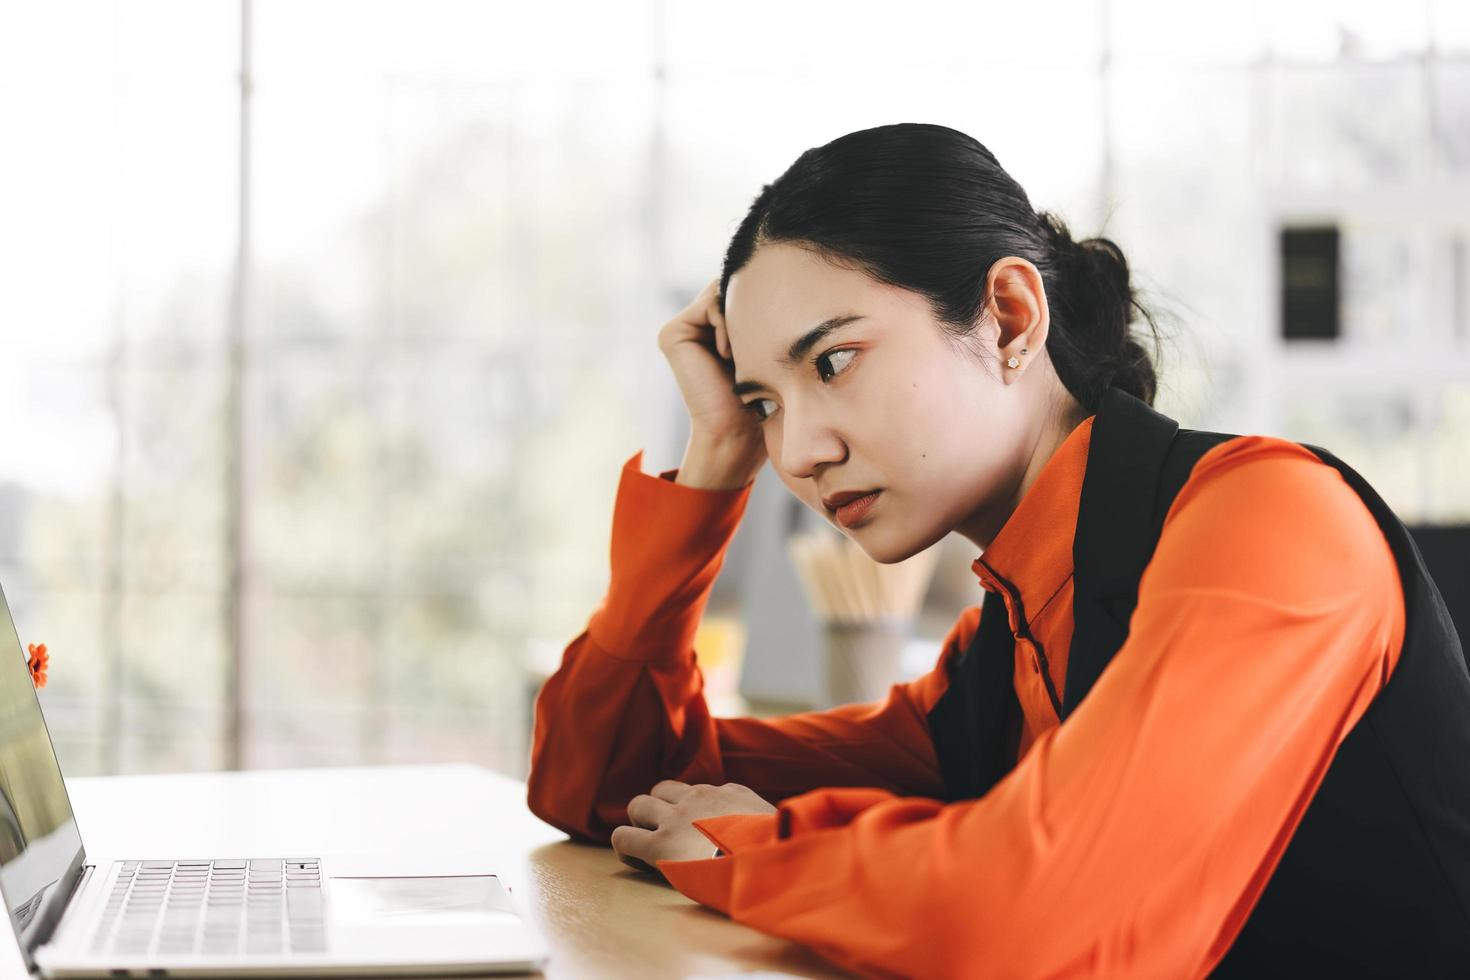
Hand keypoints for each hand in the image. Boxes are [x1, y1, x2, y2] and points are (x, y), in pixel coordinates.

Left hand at [610, 779, 777, 873]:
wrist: (767, 863)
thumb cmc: (779, 850)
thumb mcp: (779, 823)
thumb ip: (762, 820)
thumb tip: (772, 826)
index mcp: (729, 793)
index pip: (697, 791)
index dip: (690, 810)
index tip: (697, 832)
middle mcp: (699, 797)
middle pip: (662, 790)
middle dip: (659, 809)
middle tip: (666, 836)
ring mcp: (677, 818)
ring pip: (639, 805)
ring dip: (640, 823)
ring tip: (647, 846)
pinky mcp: (660, 844)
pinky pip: (624, 836)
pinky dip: (626, 846)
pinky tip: (637, 860)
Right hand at [657, 277, 766, 481]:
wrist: (738, 429)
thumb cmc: (763, 395)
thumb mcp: (769, 345)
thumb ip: (764, 309)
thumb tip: (785, 271)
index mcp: (720, 324)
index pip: (745, 287)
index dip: (765, 296)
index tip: (780, 322)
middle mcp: (698, 322)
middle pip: (734, 284)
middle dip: (753, 305)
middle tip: (760, 340)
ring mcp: (683, 326)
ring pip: (723, 290)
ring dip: (742, 316)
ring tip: (743, 352)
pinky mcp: (673, 333)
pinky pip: (711, 303)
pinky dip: (727, 323)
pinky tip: (728, 354)